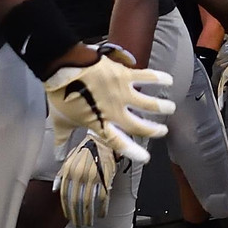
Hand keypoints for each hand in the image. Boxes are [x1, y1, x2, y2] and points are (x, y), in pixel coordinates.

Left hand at [43, 46, 173, 164]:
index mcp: (100, 124)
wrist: (64, 69)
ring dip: (161, 106)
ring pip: (148, 104)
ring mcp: (122, 94)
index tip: (146, 158)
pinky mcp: (124, 76)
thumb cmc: (61, 96)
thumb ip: (62, 140)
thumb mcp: (60, 121)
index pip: (120, 142)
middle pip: (140, 125)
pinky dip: (158, 78)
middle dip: (154, 130)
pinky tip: (169, 79)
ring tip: (170, 107)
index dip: (134, 151)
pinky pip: (146, 77)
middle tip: (162, 131)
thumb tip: (57, 156)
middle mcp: (115, 112)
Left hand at [53, 134, 116, 226]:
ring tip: (89, 223)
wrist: (101, 140)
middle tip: (78, 224)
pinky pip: (103, 197)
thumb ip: (60, 175)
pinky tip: (101, 214)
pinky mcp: (105, 177)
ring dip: (88, 215)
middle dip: (77, 216)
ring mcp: (93, 177)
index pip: (65, 196)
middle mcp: (79, 175)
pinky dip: (102, 208)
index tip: (68, 217)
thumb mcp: (68, 160)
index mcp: (69, 172)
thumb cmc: (84, 150)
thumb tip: (54, 190)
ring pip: (88, 202)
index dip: (67, 209)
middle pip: (76, 202)